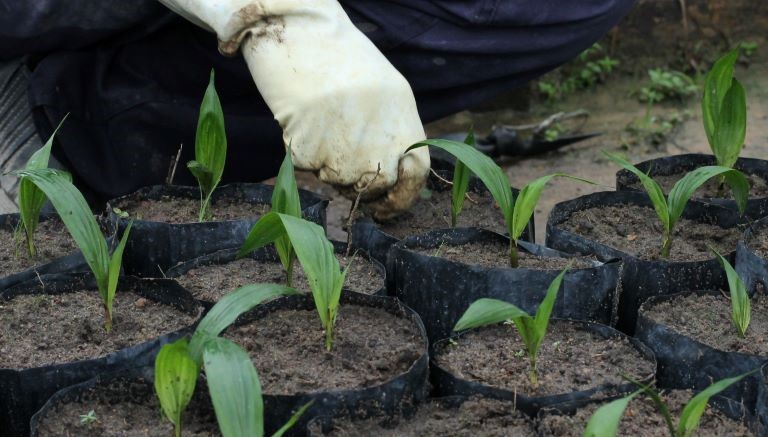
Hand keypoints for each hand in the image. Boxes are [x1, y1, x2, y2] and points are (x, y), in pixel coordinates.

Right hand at [157, 0, 429, 217]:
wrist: (298, 31)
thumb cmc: (339, 58)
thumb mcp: (383, 91)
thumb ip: (392, 133)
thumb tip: (389, 178)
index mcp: (404, 120)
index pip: (417, 175)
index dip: (403, 197)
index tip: (386, 207)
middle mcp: (378, 140)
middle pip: (376, 186)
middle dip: (360, 186)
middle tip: (343, 165)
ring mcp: (343, 149)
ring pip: (338, 179)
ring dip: (328, 164)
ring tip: (322, 122)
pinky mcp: (308, 151)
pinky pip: (308, 166)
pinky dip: (304, 150)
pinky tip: (303, 119)